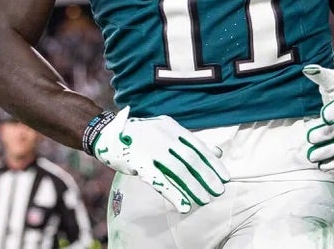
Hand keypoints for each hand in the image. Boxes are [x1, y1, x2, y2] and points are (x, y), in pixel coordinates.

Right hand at [92, 106, 228, 213]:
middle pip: (191, 161)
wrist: (109, 133)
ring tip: (205, 200)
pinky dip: (174, 194)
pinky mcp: (140, 164)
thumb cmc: (141, 134)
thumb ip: (190, 141)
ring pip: (178, 173)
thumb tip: (217, 152)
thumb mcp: (167, 130)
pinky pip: (160, 182)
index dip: (213, 164)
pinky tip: (184, 205)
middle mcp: (164, 138)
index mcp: (172, 128)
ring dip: (193, 188)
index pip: (198, 147)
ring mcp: (152, 151)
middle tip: (218, 191)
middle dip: (207, 178)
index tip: (225, 177)